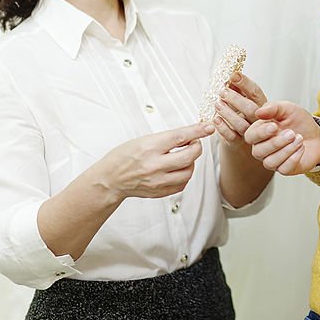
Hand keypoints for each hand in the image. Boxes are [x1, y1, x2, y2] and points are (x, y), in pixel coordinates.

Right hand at [93, 123, 214, 200]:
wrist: (111, 178)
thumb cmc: (124, 157)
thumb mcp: (143, 139)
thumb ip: (166, 139)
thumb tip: (189, 136)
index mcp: (149, 147)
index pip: (180, 137)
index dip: (197, 131)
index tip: (208, 127)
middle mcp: (154, 165)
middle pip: (189, 156)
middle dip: (196, 147)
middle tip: (193, 143)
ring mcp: (158, 181)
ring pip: (188, 171)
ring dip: (191, 162)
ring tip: (182, 157)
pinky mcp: (160, 192)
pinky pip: (182, 184)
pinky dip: (184, 175)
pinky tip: (176, 169)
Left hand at [212, 72, 267, 146]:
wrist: (240, 141)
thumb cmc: (241, 116)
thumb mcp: (242, 101)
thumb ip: (237, 89)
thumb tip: (231, 77)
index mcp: (261, 106)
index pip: (255, 93)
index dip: (245, 83)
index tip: (234, 75)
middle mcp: (257, 120)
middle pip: (250, 109)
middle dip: (236, 99)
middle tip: (223, 92)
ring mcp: (249, 132)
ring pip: (241, 124)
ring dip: (228, 113)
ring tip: (217, 104)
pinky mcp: (239, 143)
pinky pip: (232, 136)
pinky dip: (223, 127)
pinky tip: (216, 119)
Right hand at [244, 101, 319, 175]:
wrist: (316, 134)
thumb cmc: (299, 121)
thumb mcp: (288, 108)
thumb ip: (273, 108)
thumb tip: (258, 112)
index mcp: (259, 132)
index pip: (250, 136)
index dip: (261, 133)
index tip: (274, 126)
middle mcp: (263, 148)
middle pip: (258, 152)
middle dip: (276, 142)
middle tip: (291, 133)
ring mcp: (273, 160)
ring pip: (270, 162)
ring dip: (286, 150)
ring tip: (299, 139)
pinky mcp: (285, 169)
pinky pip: (284, 169)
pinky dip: (294, 157)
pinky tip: (301, 148)